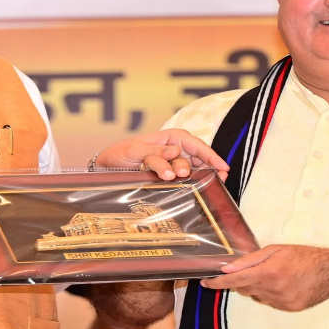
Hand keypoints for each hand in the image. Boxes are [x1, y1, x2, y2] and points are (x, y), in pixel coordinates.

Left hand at [95, 129, 229, 180]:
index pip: (197, 145)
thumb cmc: (120, 154)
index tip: (223, 168)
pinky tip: (183, 190)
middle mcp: (175, 150)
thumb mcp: (135, 150)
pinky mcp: (166, 178)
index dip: (211, 156)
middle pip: (195, 159)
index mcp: (171, 137)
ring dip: (184, 176)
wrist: (105, 168)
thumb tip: (175, 151)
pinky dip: (183, 186)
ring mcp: (171, 165)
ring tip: (169, 178)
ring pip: (187, 171)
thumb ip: (155, 151)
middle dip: (193, 167)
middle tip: (182, 174)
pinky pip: (180, 181)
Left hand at [200, 245, 328, 310]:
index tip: (205, 282)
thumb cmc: (304, 256)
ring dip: (254, 287)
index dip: (217, 283)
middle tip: (243, 270)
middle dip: (238, 281)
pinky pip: (269, 302)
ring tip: (270, 274)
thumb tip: (228, 268)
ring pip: (255, 296)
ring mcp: (281, 302)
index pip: (234, 281)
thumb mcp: (276, 250)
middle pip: (243, 289)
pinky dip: (267, 294)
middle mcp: (273, 290)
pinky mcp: (289, 309)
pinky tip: (280, 283)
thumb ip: (250, 260)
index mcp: (269, 273)